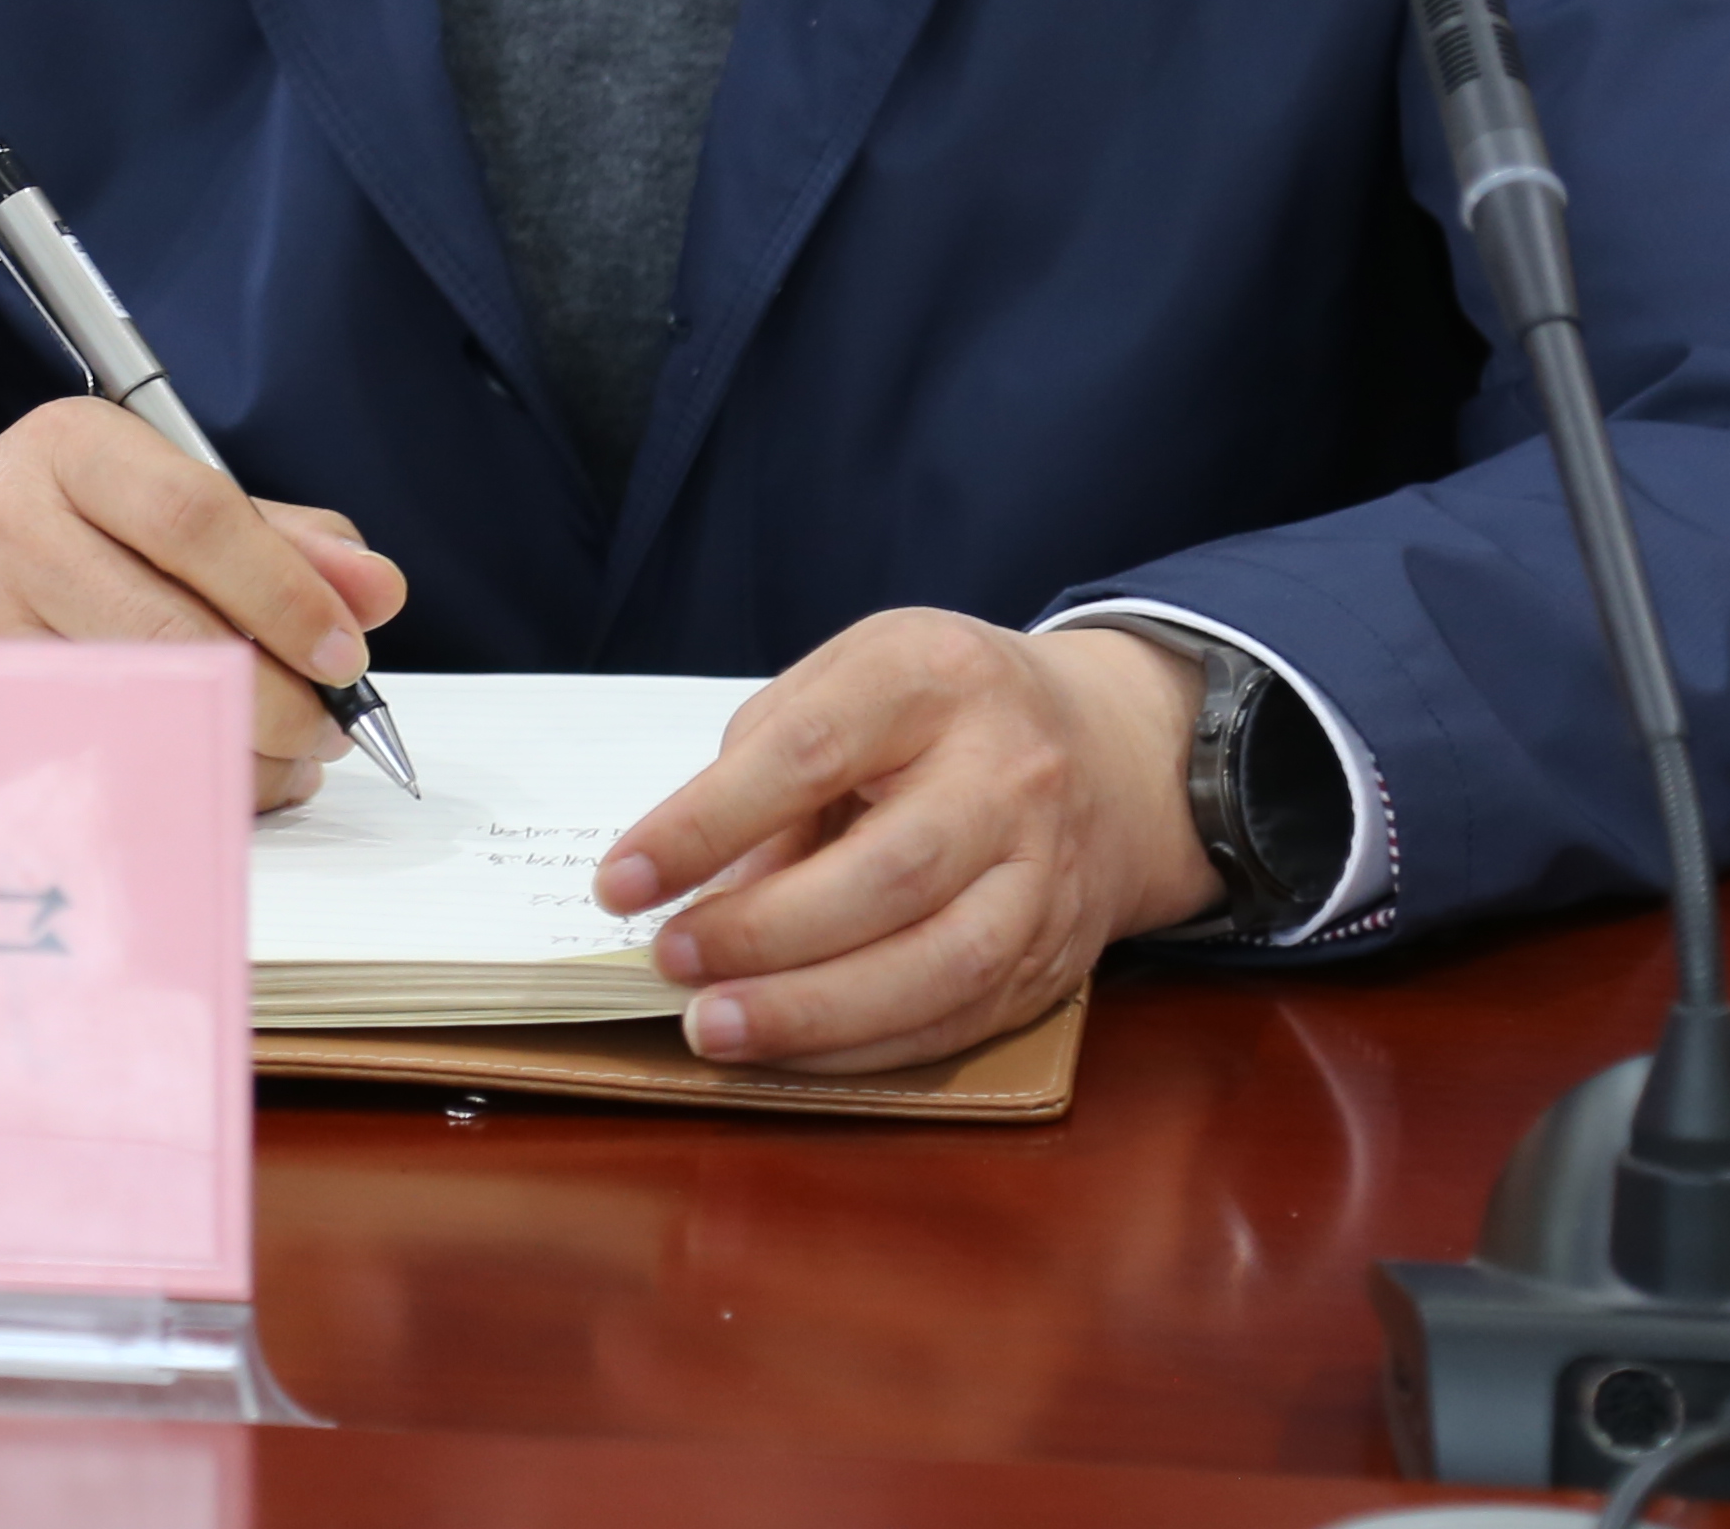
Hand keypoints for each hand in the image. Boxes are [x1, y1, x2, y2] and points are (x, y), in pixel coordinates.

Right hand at [0, 395, 408, 810]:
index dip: (290, 595)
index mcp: (67, 445)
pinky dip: (164, 782)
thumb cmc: (50, 549)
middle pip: (174, 628)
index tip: (348, 654)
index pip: (198, 515)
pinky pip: (86, 764)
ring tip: (272, 761)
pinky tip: (195, 776)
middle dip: (278, 696)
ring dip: (231, 754)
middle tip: (326, 730)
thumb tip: (375, 588)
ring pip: (136, 712)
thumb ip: (275, 539)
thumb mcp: (154, 507)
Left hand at [591, 610, 1216, 1071]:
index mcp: (934, 678)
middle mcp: (1007, 774)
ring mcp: (1046, 873)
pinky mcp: (1056, 957)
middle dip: (765, 934)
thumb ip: (768, 764)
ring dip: (813, 1014)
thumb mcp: (850, 682)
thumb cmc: (938, 711)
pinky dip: (862, 1049)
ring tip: (715, 1028)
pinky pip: (959, 1021)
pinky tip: (789, 1052)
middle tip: (671, 963)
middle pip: (889, 872)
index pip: (808, 752)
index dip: (705, 824)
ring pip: (940, 964)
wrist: (1110, 750)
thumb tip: (701, 889)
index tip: (620, 883)